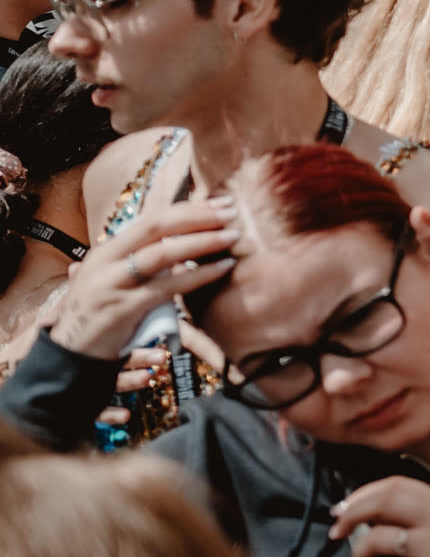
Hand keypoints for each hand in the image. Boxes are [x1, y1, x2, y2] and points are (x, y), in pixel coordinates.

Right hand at [44, 198, 238, 360]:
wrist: (68, 354)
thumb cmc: (98, 315)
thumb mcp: (113, 281)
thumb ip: (139, 262)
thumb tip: (175, 243)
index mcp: (106, 251)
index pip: (150, 219)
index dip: (187, 209)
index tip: (220, 202)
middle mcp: (105, 261)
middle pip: (155, 228)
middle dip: (197, 216)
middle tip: (232, 210)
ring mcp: (112, 284)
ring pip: (161, 254)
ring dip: (202, 241)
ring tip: (234, 235)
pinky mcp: (122, 308)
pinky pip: (167, 287)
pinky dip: (198, 275)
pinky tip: (222, 268)